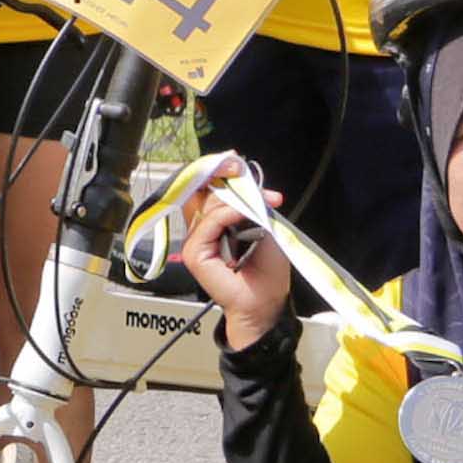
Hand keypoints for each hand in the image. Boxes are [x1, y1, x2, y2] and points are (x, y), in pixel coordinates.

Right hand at [169, 169, 293, 350]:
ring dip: (233, 199)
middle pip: (204, 191)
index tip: (234, 160)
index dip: (217, 172)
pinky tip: (243, 216)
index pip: (207, 189)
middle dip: (226, 179)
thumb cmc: (267, 271)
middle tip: (245, 176)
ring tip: (258, 204)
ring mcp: (196, 241)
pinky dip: (227, 215)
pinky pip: (208, 223)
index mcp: (215, 222)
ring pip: (206, 204)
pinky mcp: (195, 253)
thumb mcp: (264, 227)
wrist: (267, 301)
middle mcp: (202, 229)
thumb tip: (243, 181)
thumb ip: (250, 206)